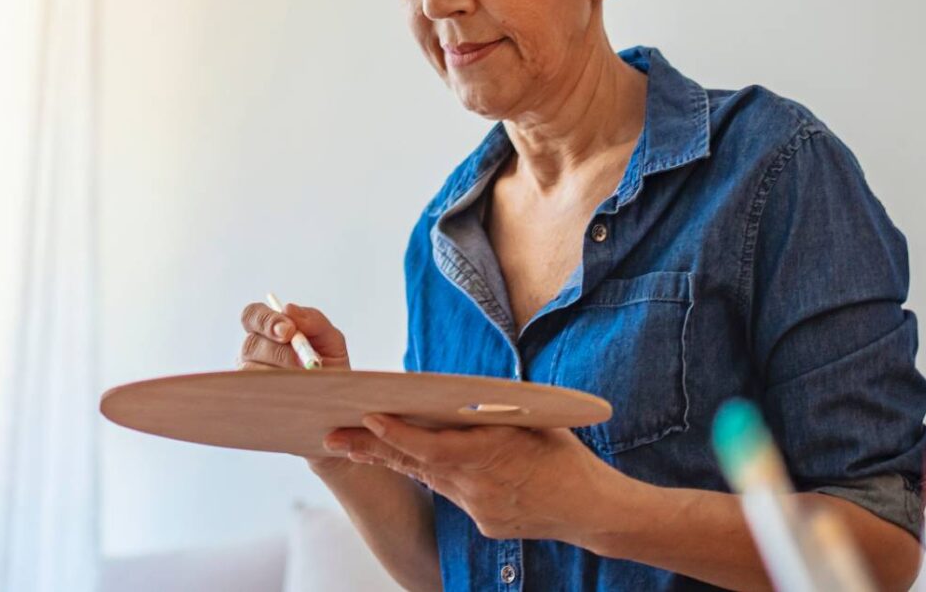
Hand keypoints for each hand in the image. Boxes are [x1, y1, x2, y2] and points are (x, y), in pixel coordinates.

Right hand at [236, 300, 353, 470]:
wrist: (337, 410)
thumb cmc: (331, 370)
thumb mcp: (331, 342)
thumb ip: (314, 321)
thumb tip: (290, 309)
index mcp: (269, 332)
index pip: (252, 315)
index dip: (266, 320)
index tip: (288, 330)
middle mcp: (253, 353)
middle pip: (251, 343)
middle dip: (279, 351)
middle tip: (303, 362)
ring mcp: (248, 379)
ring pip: (251, 372)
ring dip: (281, 375)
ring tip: (307, 382)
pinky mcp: (251, 403)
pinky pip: (255, 396)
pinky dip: (277, 393)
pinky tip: (295, 396)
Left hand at [324, 414, 623, 543]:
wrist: (593, 509)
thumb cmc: (566, 456)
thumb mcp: (531, 423)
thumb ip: (490, 416)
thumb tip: (454, 401)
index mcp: (489, 451)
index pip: (428, 445)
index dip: (394, 432)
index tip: (366, 416)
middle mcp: (476, 484)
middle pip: (414, 464)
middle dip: (370, 448)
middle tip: (331, 438)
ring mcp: (477, 508)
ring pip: (429, 479)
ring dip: (395, 461)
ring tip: (356, 446)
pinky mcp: (483, 523)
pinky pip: (455, 495)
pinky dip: (441, 478)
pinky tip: (425, 465)